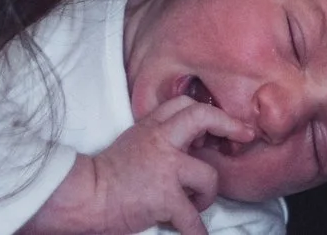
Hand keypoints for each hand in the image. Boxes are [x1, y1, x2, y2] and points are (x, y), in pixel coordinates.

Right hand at [26, 95, 253, 234]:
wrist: (82, 197)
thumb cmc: (104, 177)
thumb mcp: (132, 144)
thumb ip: (157, 140)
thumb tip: (190, 148)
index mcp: (150, 128)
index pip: (184, 104)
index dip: (207, 112)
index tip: (221, 124)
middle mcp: (160, 141)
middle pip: (202, 117)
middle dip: (228, 125)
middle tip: (244, 135)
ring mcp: (165, 168)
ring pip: (208, 175)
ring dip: (207, 195)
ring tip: (195, 205)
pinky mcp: (164, 197)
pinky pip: (192, 218)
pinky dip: (197, 231)